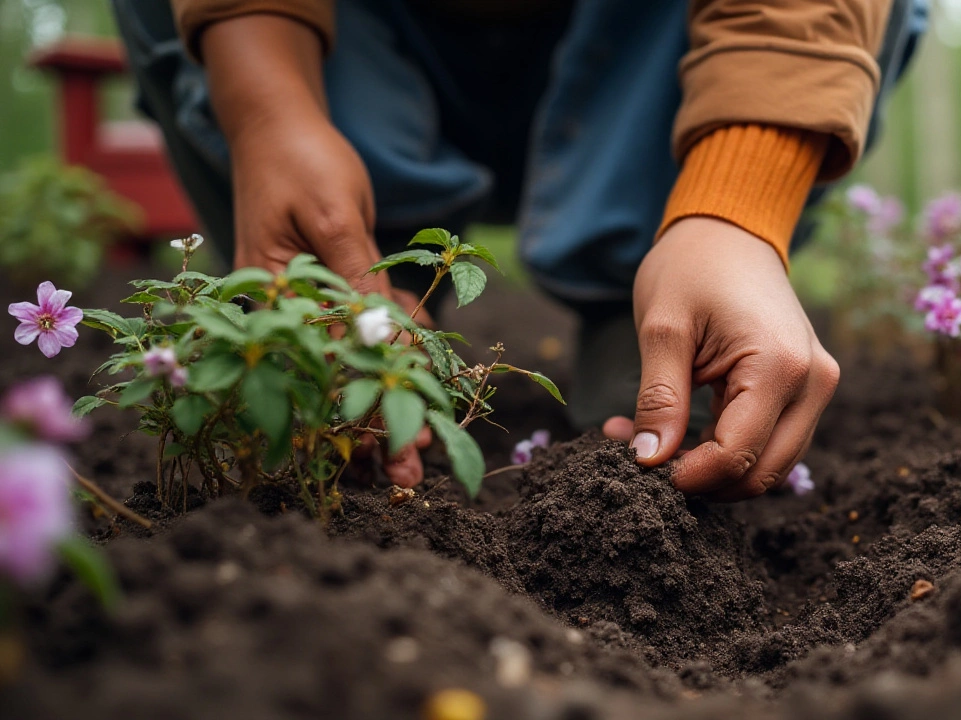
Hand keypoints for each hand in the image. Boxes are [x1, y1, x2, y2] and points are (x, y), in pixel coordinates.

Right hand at [204, 16, 430, 485]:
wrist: (283, 124)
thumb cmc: (301, 162)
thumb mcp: (334, 217)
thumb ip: (356, 280)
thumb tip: (384, 342)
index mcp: (271, 302)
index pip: (320, 377)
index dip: (360, 420)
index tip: (400, 455)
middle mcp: (286, 314)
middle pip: (335, 386)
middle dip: (377, 430)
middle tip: (417, 471)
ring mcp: (311, 305)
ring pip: (360, 364)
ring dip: (398, 391)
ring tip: (436, 426)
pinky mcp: (335, 289)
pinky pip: (372, 327)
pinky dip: (402, 338)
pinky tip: (429, 346)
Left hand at [605, 217, 839, 500]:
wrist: (730, 231)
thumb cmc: (692, 268)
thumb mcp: (662, 329)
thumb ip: (658, 399)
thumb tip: (648, 461)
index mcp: (780, 366)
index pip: (738, 456)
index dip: (688, 475)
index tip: (641, 466)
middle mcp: (813, 384)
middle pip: (763, 474)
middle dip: (703, 481)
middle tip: (642, 459)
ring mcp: (816, 388)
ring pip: (770, 466)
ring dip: (713, 469)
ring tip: (651, 441)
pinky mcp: (806, 391)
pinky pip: (770, 442)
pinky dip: (726, 450)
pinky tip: (676, 431)